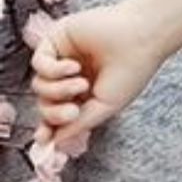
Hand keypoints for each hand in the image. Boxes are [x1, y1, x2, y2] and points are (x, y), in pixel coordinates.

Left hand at [29, 2, 164, 149]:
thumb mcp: (105, 107)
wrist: (141, 39)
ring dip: (58, 90)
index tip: (44, 140)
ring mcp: (62, 59)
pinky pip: (39, 63)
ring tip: (82, 83)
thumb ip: (79, 124)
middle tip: (73, 112)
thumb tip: (55, 142)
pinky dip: (53, 70)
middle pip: (45, 102)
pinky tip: (74, 66)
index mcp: (86, 94)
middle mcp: (71, 78)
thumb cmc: (132, 72)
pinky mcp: (55, 41)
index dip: (49, 127)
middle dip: (54, 113)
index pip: (58, 113)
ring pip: (40, 85)